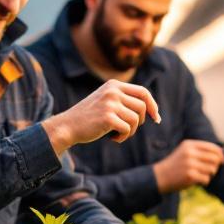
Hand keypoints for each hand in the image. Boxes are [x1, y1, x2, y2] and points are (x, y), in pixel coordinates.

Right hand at [42, 79, 160, 152]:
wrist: (67, 126)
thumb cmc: (89, 117)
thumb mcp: (106, 102)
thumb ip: (124, 100)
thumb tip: (152, 110)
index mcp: (113, 85)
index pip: (143, 92)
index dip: (152, 105)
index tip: (156, 118)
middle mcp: (113, 91)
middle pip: (142, 107)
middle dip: (139, 121)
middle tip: (127, 129)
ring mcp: (110, 103)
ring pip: (136, 119)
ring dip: (130, 131)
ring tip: (117, 134)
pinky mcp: (108, 117)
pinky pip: (127, 129)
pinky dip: (123, 137)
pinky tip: (112, 138)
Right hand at [153, 139, 223, 192]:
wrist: (159, 176)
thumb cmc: (176, 165)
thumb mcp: (185, 152)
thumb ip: (201, 151)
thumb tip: (221, 153)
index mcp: (189, 145)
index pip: (212, 147)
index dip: (220, 154)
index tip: (222, 161)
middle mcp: (190, 153)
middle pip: (215, 159)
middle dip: (216, 166)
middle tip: (210, 170)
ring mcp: (190, 164)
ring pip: (212, 169)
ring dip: (209, 174)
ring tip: (201, 175)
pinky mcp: (190, 175)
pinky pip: (206, 179)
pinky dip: (204, 182)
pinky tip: (197, 181)